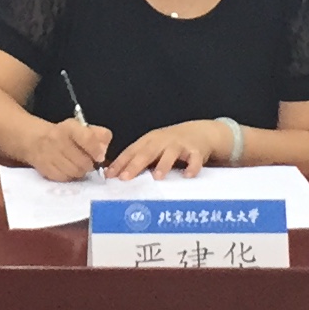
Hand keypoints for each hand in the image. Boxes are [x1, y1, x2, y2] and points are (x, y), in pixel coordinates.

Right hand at [19, 119, 112, 180]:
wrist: (36, 140)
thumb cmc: (65, 134)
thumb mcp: (83, 128)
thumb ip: (100, 136)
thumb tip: (103, 152)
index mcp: (70, 127)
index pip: (88, 138)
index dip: (97, 151)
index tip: (99, 157)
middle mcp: (57, 140)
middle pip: (83, 161)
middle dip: (90, 164)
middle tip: (88, 162)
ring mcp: (50, 155)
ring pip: (75, 172)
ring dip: (81, 171)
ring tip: (78, 165)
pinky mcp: (45, 168)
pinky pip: (65, 178)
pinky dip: (70, 176)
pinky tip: (68, 169)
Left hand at [108, 121, 224, 179]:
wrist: (199, 132)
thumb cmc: (170, 144)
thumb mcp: (152, 148)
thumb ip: (136, 159)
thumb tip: (114, 175)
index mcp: (148, 141)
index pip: (131, 151)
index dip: (120, 163)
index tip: (109, 175)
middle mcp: (162, 141)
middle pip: (147, 153)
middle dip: (135, 165)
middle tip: (125, 178)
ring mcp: (179, 145)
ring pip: (170, 154)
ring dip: (163, 165)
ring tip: (156, 177)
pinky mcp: (195, 151)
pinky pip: (194, 159)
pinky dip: (192, 167)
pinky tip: (188, 175)